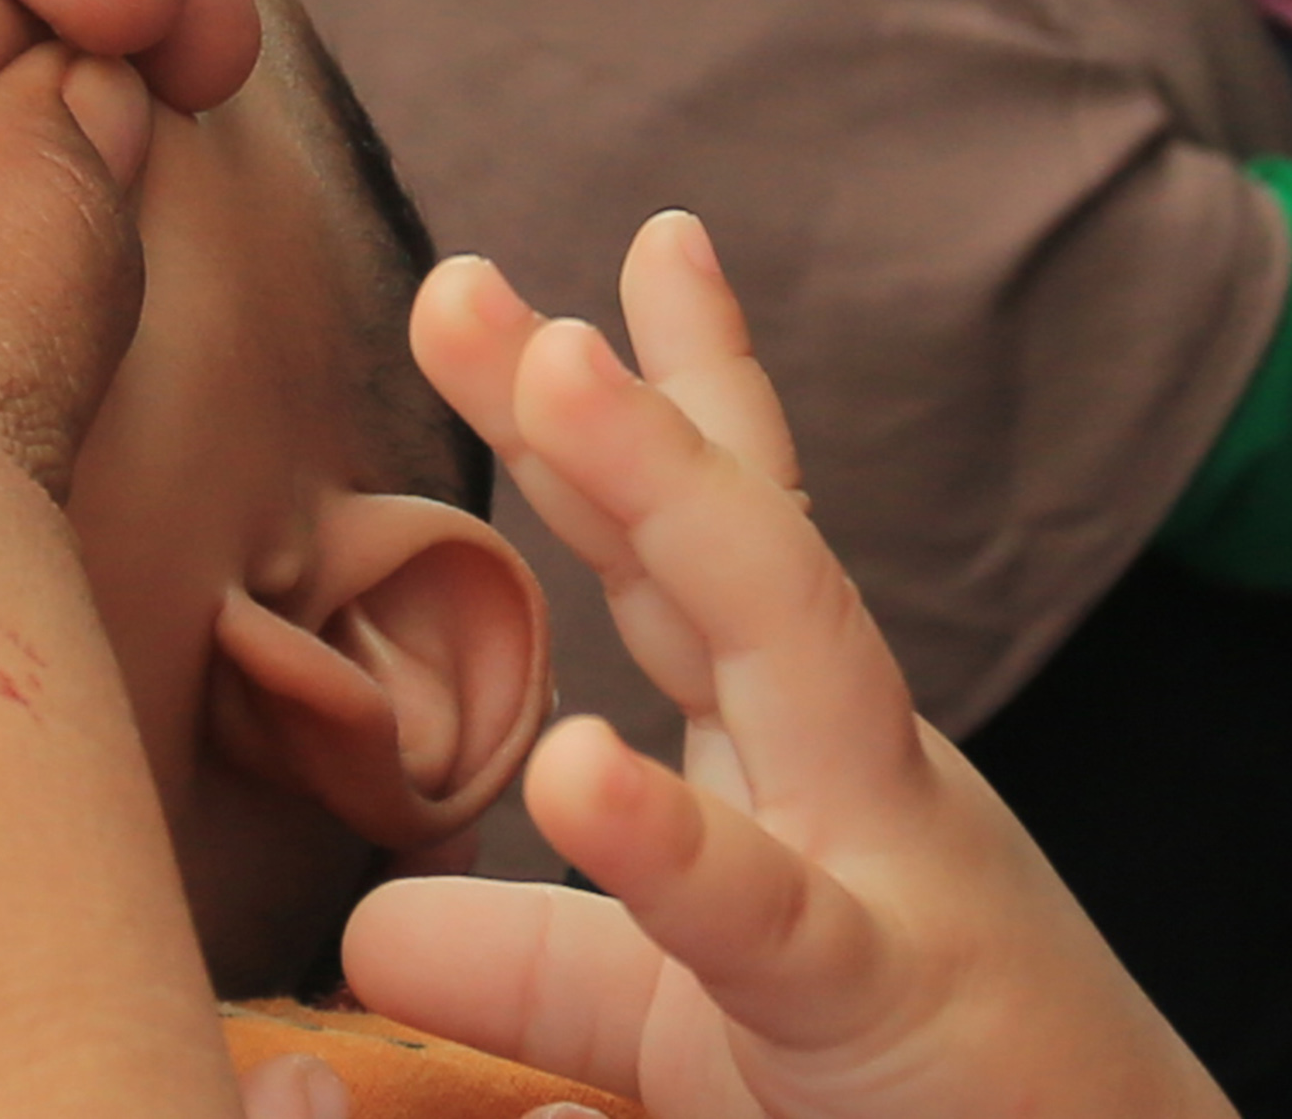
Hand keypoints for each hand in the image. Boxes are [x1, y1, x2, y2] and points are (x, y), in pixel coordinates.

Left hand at [338, 216, 1225, 1118]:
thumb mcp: (689, 1036)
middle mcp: (852, 774)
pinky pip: (767, 916)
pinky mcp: (887, 1009)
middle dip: (603, 399)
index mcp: (801, 764)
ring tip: (550, 369)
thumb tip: (371, 926)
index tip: (583, 259)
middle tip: (463, 279)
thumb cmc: (920, 1113)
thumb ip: (541, 965)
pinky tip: (579, 764)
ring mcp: (886, 867)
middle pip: (722, 545)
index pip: (714, 553)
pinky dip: (671, 841)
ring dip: (665, 488)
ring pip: (784, 639)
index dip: (650, 402)